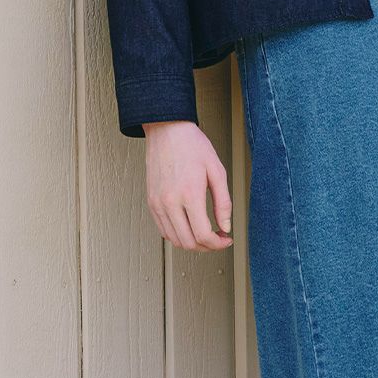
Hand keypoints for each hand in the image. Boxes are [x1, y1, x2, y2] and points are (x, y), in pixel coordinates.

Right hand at [143, 120, 232, 251]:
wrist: (167, 130)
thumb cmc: (193, 147)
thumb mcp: (217, 171)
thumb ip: (223, 203)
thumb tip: (225, 227)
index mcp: (190, 194)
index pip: (203, 235)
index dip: (218, 244)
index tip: (226, 239)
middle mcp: (170, 202)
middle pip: (188, 242)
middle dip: (207, 247)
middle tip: (218, 239)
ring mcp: (157, 203)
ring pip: (174, 240)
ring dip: (192, 244)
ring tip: (205, 234)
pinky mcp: (151, 202)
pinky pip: (163, 229)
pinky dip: (178, 235)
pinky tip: (190, 227)